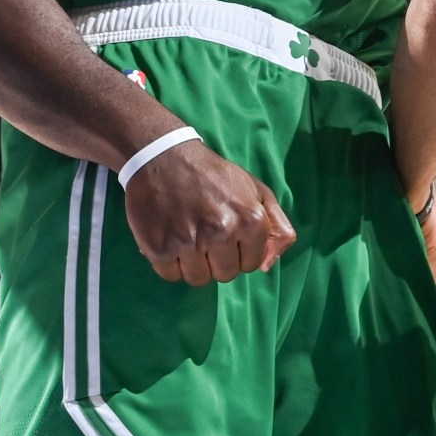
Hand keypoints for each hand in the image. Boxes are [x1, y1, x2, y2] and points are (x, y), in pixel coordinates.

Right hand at [121, 140, 294, 286]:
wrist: (163, 157)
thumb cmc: (212, 176)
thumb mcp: (255, 190)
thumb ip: (276, 226)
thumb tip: (268, 266)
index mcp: (250, 218)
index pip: (251, 264)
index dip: (238, 251)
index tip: (226, 233)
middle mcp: (221, 231)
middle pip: (225, 275)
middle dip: (216, 260)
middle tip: (204, 234)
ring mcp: (189, 241)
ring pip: (197, 279)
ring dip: (192, 264)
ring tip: (186, 235)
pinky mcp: (159, 247)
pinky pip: (170, 275)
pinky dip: (168, 262)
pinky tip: (169, 237)